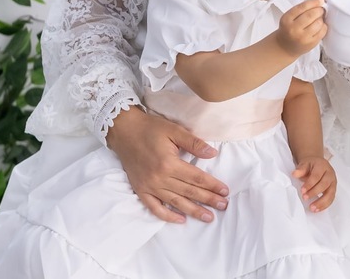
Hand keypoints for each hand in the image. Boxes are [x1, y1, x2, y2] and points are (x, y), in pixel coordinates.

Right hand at [105, 106, 229, 223]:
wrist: (124, 131)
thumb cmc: (150, 128)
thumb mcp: (174, 130)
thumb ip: (194, 143)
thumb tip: (213, 153)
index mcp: (169, 163)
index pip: (196, 178)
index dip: (212, 185)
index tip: (225, 191)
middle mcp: (159, 178)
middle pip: (189, 192)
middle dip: (208, 199)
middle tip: (223, 206)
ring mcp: (149, 186)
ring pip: (175, 202)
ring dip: (193, 211)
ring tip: (208, 217)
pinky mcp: (140, 190)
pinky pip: (155, 208)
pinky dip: (167, 216)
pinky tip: (181, 220)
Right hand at [276, 0, 326, 56]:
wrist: (284, 46)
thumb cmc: (288, 29)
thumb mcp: (289, 18)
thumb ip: (301, 10)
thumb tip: (319, 2)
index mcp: (287, 19)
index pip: (302, 7)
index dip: (313, 2)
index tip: (321, 0)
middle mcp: (293, 28)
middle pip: (311, 15)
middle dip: (319, 10)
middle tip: (321, 9)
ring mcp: (302, 37)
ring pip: (318, 23)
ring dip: (321, 18)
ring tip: (319, 18)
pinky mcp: (310, 43)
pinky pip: (322, 32)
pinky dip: (324, 26)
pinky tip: (320, 26)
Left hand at [292, 156, 336, 211]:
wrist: (318, 164)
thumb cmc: (311, 165)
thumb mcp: (305, 164)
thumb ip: (300, 169)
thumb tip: (294, 174)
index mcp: (322, 166)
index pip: (317, 176)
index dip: (309, 184)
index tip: (302, 191)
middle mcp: (330, 174)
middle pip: (324, 184)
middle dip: (314, 192)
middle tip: (305, 198)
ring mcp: (333, 182)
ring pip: (330, 193)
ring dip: (321, 202)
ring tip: (312, 208)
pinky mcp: (333, 189)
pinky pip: (331, 198)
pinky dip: (325, 205)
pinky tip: (318, 209)